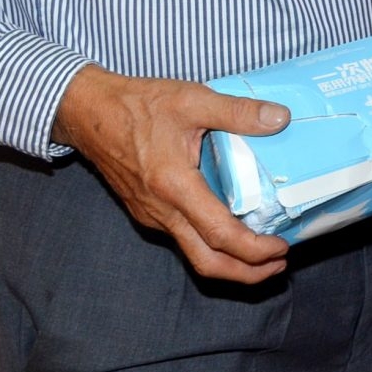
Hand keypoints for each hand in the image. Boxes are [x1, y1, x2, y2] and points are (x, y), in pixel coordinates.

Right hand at [51, 65, 291, 282]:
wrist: (89, 113)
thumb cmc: (139, 105)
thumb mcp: (193, 99)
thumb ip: (237, 111)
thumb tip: (280, 118)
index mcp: (175, 187)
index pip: (219, 235)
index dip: (253, 249)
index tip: (282, 248)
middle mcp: (162, 211)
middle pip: (206, 262)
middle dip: (246, 272)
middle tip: (279, 264)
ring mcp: (152, 215)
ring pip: (194, 252)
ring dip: (230, 260)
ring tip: (263, 250)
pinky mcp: (148, 211)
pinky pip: (183, 237)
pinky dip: (212, 243)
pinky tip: (234, 225)